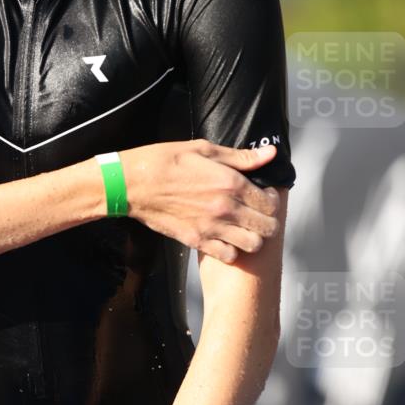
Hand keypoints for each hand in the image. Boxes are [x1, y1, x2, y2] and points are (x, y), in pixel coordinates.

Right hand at [120, 139, 280, 262]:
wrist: (132, 184)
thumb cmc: (165, 161)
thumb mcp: (204, 150)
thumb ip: (241, 157)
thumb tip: (270, 154)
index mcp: (230, 183)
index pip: (270, 202)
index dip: (273, 200)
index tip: (265, 195)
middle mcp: (226, 208)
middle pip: (267, 227)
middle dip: (268, 221)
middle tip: (258, 213)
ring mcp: (211, 227)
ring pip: (252, 244)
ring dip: (253, 237)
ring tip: (244, 228)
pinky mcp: (196, 241)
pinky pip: (228, 255)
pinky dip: (231, 250)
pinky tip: (225, 237)